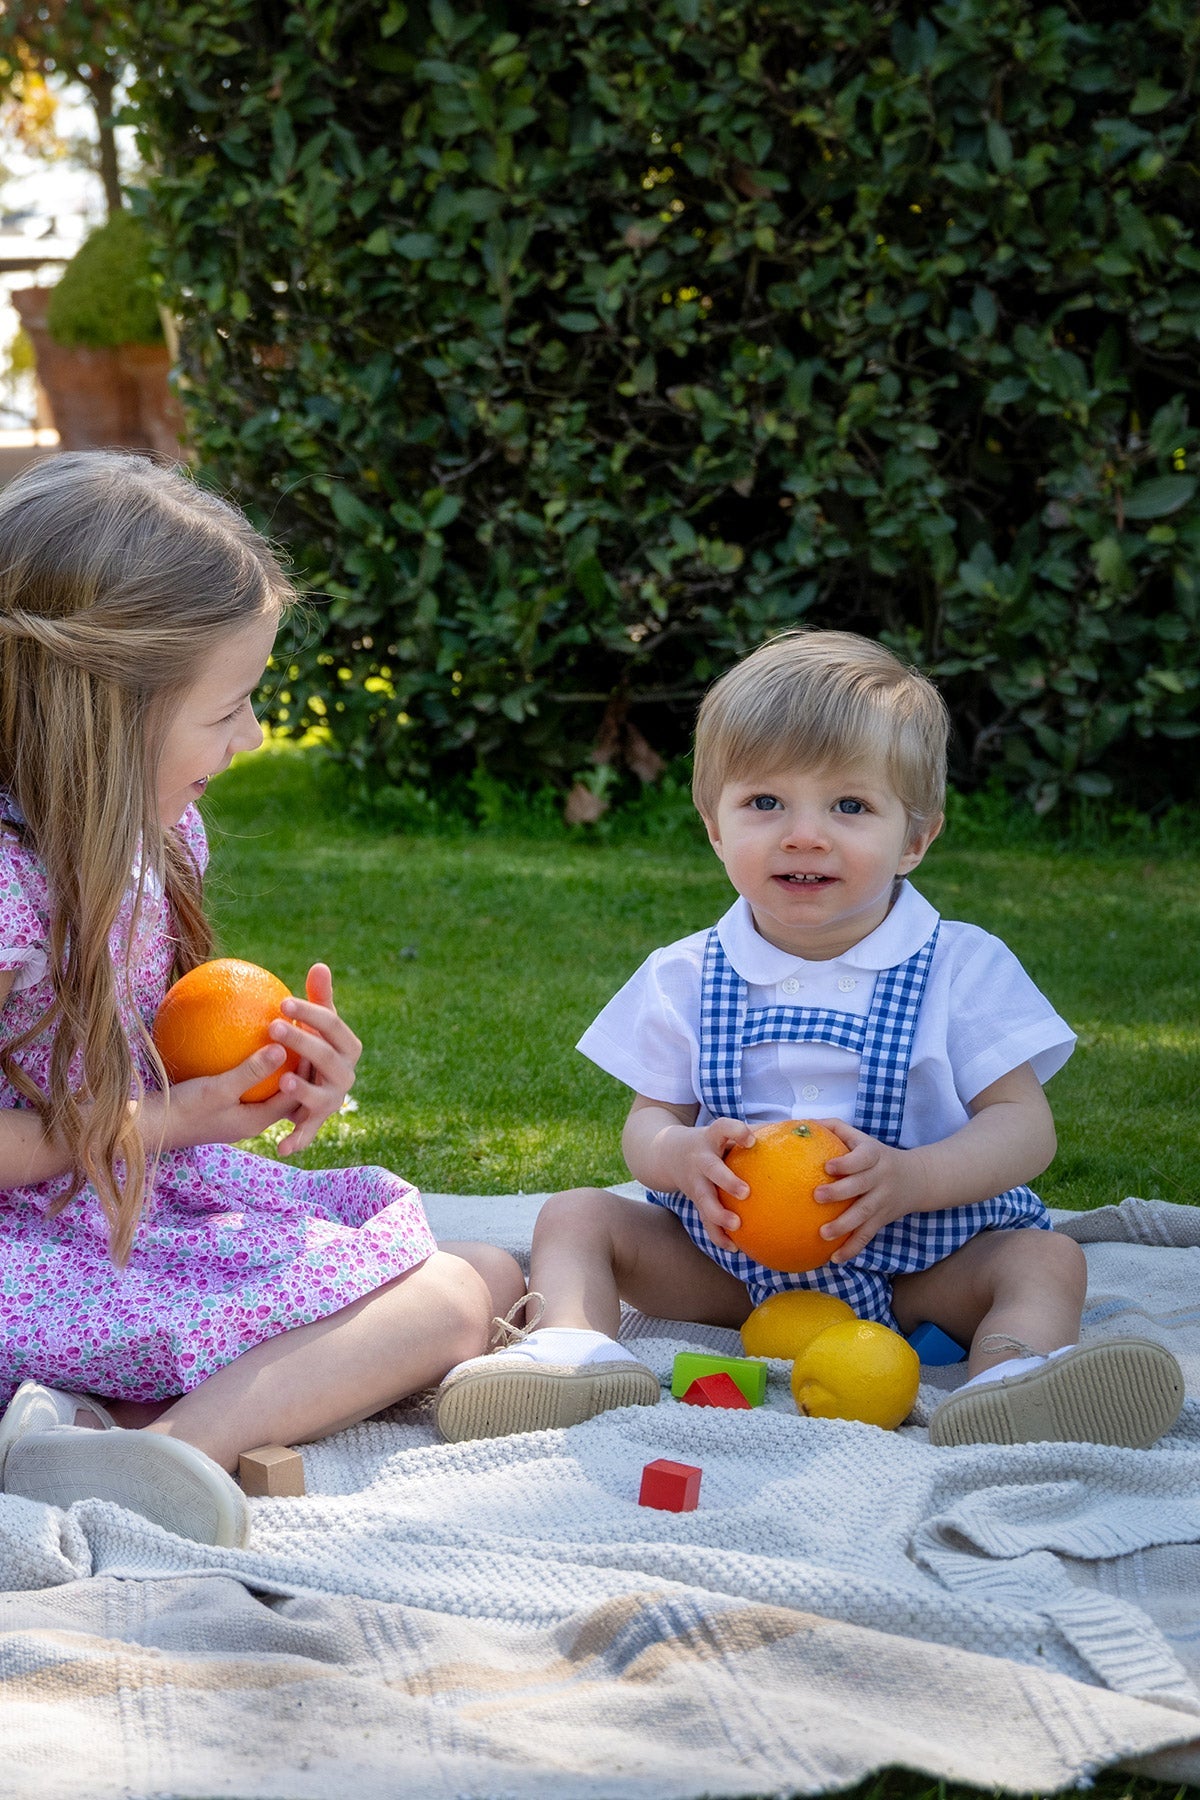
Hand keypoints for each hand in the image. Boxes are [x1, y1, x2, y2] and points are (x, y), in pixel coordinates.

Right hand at [142, 1046, 295, 1151]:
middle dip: (298, 1067)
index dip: (309, 1070)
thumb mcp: (218, 1089)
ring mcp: (238, 1113)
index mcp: (258, 1120)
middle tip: (304, 1034)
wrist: (148, 1129)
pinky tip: (242, 1039)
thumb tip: (282, 1049)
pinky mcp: (223, 1105)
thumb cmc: (183, 1110)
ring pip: (267, 1088)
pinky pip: (246, 1083)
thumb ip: (250, 1071)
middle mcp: (252, 1119)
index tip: (313, 1041)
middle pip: (287, 1092)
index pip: (298, 1095)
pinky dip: (251, 1065)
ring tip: (281, 1034)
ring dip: (275, 1066)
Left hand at [267, 963, 361, 1154]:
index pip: (333, 1026)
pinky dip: (297, 1140)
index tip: (282, 1002)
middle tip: (272, 1027)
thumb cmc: (313, 1046)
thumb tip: (320, 965)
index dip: (311, 1014)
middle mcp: (346, 1076)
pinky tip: (280, 1146)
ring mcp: (333, 1101)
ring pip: (322, 1098)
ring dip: (303, 1091)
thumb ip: (319, 998)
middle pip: (327, 1058)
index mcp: (348, 1048)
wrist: (313, 1085)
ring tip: (281, 1080)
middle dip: (303, 1043)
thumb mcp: (316, 1024)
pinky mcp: (317, 1122)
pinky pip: (307, 1133)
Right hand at [660, 1117, 756, 1252]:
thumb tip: (797, 1130)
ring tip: (736, 1225)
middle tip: (745, 1192)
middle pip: (712, 1169)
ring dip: (719, 1214)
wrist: (665, 1153)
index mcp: (711, 1138)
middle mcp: (701, 1159)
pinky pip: (705, 1220)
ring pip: (704, 1200)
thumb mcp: (722, 1133)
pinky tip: (734, 1248)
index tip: (751, 1139)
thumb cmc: (710, 1142)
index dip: (735, 1132)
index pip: (722, 1128)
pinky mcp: (694, 1200)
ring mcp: (695, 1181)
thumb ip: (753, 1132)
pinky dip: (718, 1235)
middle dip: (727, 1180)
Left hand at [812, 1119, 927, 1262]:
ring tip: (823, 1234)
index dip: (847, 1162)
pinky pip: (867, 1235)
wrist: (918, 1178)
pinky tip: (835, 1258)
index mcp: (873, 1155)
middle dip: (840, 1192)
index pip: (862, 1158)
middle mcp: (880, 1178)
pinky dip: (852, 1248)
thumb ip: (835, 1129)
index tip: (828, 1167)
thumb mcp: (862, 1138)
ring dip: (844, 1226)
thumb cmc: (876, 1154)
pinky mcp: (882, 1220)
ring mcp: (882, 1201)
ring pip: (864, 1215)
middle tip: (817, 1196)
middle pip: (861, 1186)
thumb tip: (799, 1124)